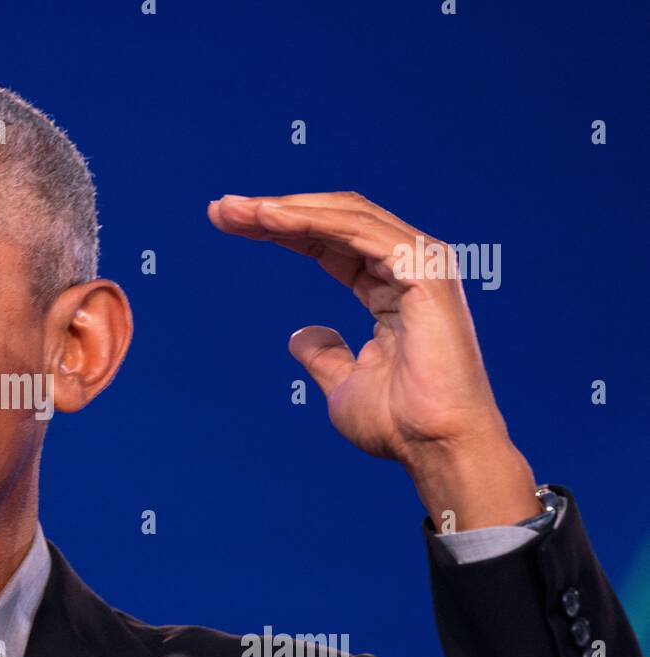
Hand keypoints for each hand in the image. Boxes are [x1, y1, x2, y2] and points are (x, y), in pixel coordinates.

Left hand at [207, 191, 538, 529]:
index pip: (330, 243)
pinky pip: (360, 232)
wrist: (435, 447)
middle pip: (334, 220)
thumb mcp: (342, 382)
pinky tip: (271, 218)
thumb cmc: (398, 424)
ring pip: (345, 216)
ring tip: (238, 209)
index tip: (231, 224)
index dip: (283, 230)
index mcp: (391, 287)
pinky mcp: (425, 270)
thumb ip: (323, 355)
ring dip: (287, 209)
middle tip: (221, 208)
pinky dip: (313, 220)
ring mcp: (421, 264)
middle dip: (276, 210)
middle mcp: (408, 266)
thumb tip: (300, 335)